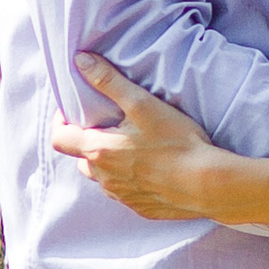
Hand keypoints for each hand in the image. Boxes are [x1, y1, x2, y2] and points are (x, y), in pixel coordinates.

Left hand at [55, 55, 226, 218]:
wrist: (208, 184)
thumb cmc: (176, 143)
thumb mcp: (142, 104)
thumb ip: (109, 82)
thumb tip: (81, 61)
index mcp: (98, 152)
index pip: (60, 138)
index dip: (61, 121)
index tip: (77, 110)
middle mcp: (104, 178)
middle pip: (82, 157)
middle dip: (91, 140)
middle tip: (112, 125)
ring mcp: (122, 196)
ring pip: (103, 176)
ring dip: (110, 161)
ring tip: (134, 146)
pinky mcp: (140, 207)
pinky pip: (125, 192)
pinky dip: (130, 179)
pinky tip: (153, 167)